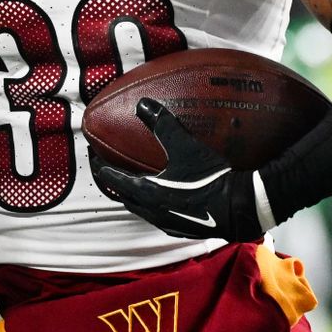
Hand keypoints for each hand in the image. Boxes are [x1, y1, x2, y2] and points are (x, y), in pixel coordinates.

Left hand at [92, 99, 266, 241]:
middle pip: (122, 196)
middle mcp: (151, 210)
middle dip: (113, 182)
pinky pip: (157, 216)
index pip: (112, 179)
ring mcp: (166, 222)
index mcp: (146, 191)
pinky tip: (162, 198)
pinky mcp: (181, 228)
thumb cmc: (209, 177)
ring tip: (131, 183)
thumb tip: (143, 103)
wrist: (239, 208)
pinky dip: (151, 205)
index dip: (100, 166)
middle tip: (107, 169)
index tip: (93, 157)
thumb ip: (163, 124)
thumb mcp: (185, 146)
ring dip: (131, 195)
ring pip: (139, 209)